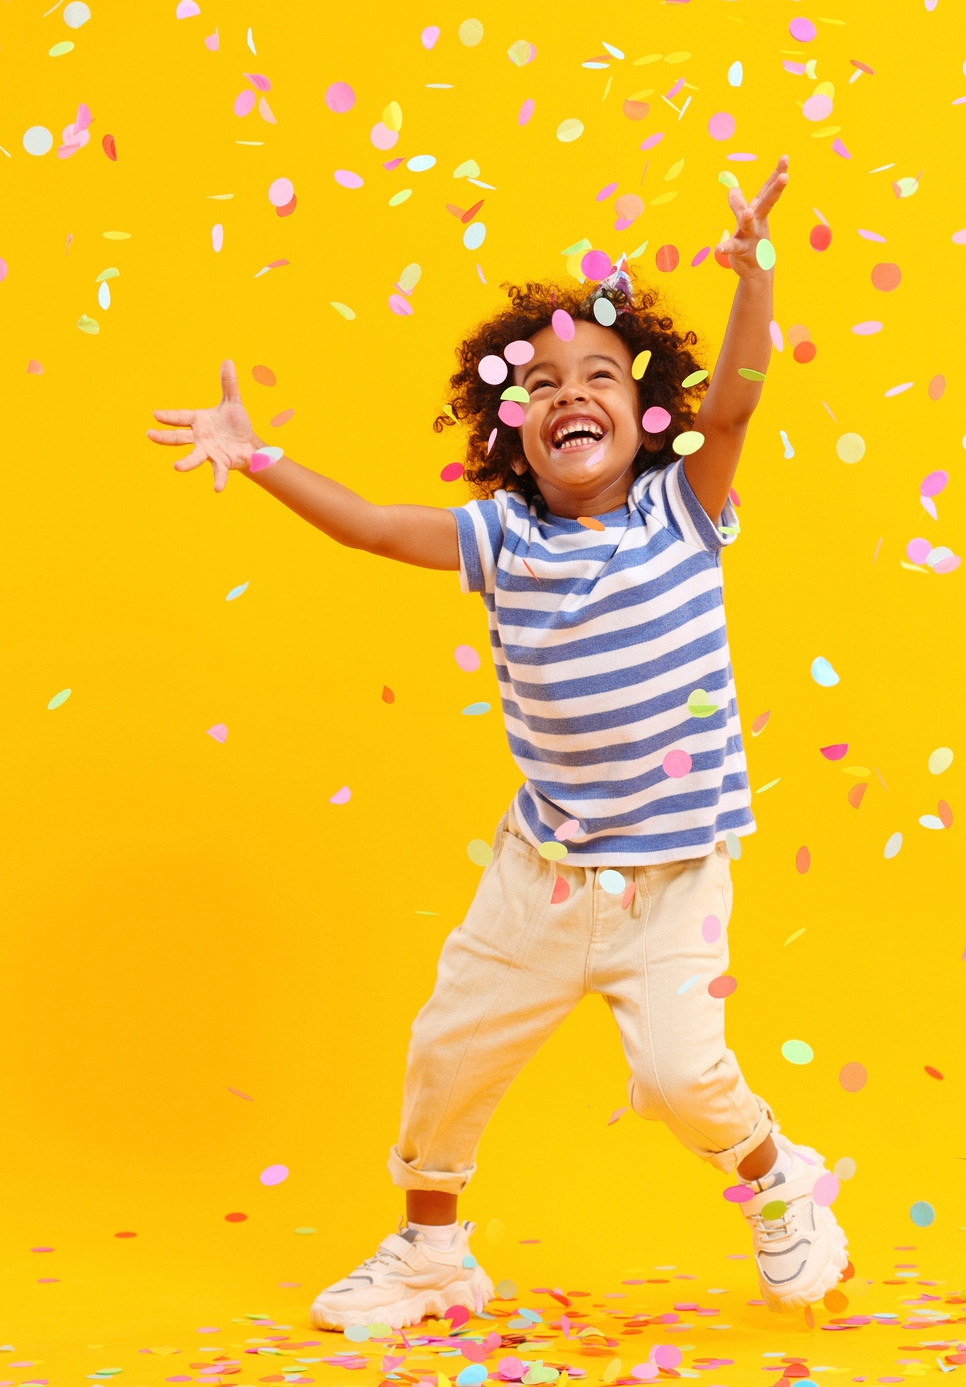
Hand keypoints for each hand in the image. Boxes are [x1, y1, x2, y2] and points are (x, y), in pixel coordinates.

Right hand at [147, 359, 258, 491]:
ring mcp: (209, 451)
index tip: (156, 414)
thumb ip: (229, 384)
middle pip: (179, 437)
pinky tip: (218, 489)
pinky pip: (219, 472)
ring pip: (195, 457)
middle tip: (149, 434)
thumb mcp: (233, 402)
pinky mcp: (221, 462)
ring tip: (176, 467)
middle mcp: (200, 437)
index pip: (181, 417)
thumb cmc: (236, 424)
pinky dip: (219, 480)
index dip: (169, 416)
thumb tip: (228, 361)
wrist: (249, 444)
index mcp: (199, 421)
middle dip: (164, 436)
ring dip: (186, 463)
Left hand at [717, 155, 789, 276]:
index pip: (769, 189)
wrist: (759, 270)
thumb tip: (733, 188)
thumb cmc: (753, 240)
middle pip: (767, 202)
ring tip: (748, 213)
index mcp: (760, 210)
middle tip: (785, 177)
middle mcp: (758, 220)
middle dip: (776, 189)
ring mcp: (751, 235)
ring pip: (748, 224)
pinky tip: (718, 249)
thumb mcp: (748, 220)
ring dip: (747, 218)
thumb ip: (739, 203)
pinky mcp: (741, 250)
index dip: (778, 173)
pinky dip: (725, 248)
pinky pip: (732, 248)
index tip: (786, 157)